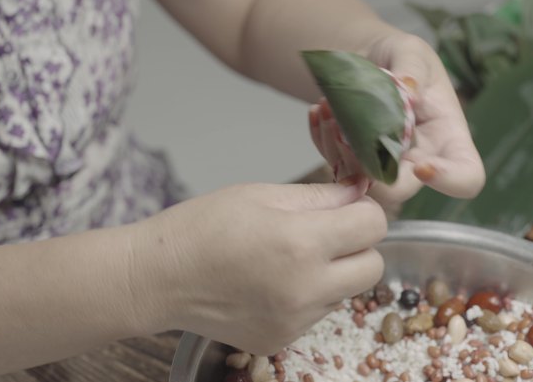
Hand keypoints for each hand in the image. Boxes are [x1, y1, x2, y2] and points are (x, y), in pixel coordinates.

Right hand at [135, 182, 385, 354]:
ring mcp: (295, 320)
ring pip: (346, 292)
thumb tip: (358, 193)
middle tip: (325, 234)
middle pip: (373, 266)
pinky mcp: (282, 340)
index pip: (373, 225)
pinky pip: (318, 314)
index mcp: (301, 242)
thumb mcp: (261, 195)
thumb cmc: (202, 227)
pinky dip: (307, 297)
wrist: (158, 278)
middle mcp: (306, 288)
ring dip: (333, 273)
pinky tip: (273, 283)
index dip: (362, 211)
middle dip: (358, 246)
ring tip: (289, 259)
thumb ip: (319, 196)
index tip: (346, 208)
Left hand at [309, 32, 484, 211]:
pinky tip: (319, 111)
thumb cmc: (400, 58)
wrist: (367, 61)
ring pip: (363, 182)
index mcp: (448, 138)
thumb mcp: (411, 51)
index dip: (449, 181)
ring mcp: (384, 167)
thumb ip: (413, 69)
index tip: (423, 167)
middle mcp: (418, 161)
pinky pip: (336, 168)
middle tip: (350, 131)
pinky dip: (322, 140)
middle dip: (372, 166)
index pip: (466, 177)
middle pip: (402, 189)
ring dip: (339, 149)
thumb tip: (408, 93)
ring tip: (329, 108)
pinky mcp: (353, 165)